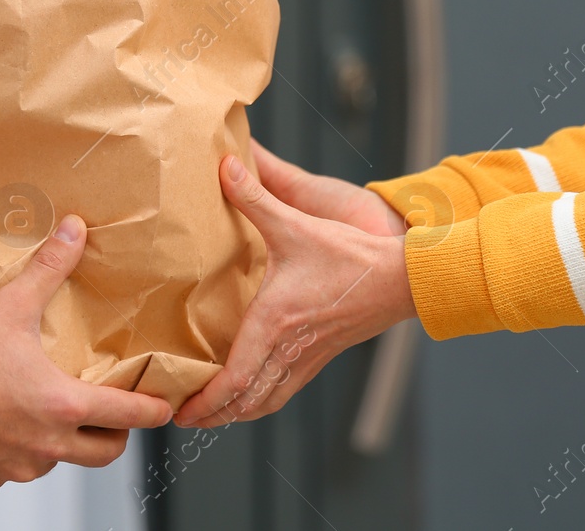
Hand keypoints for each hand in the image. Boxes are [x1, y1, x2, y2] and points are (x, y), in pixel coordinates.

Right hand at [0, 215, 170, 486]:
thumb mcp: (11, 306)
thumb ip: (50, 268)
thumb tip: (74, 232)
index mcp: (62, 405)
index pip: (128, 416)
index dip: (153, 411)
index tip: (164, 407)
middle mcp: (46, 444)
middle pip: (105, 453)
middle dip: (116, 435)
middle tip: (114, 414)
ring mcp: (18, 465)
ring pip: (61, 461)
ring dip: (65, 442)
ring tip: (54, 412)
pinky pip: (20, 468)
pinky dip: (23, 451)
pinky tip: (10, 423)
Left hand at [174, 156, 416, 428]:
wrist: (402, 277)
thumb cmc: (352, 255)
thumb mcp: (296, 224)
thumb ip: (255, 198)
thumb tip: (224, 168)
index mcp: (275, 323)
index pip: (235, 379)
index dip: (207, 401)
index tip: (182, 410)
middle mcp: (289, 348)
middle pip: (245, 402)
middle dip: (212, 415)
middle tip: (183, 418)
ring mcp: (308, 357)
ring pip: (266, 401)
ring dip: (236, 412)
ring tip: (211, 414)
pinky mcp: (322, 355)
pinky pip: (285, 390)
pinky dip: (262, 399)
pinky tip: (252, 393)